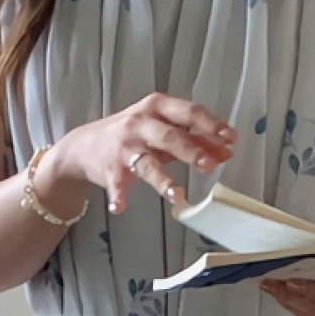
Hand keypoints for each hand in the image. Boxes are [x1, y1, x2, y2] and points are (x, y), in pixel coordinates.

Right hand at [46, 94, 236, 213]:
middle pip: (169, 136)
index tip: (230, 137)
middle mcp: (140, 123)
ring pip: (146, 163)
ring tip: (174, 194)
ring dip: (161, 179)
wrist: (84, 146)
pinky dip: (117, 196)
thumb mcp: (162, 129)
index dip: (211, 124)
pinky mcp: (109, 168)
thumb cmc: (131, 134)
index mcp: (157, 107)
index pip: (188, 112)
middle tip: (210, 165)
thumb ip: (192, 137)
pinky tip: (119, 207)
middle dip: (191, 150)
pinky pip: (115, 183)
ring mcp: (124, 146)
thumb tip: (225, 149)